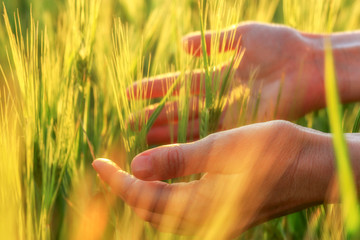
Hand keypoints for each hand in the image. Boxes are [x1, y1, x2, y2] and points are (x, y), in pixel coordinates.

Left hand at [92, 121, 327, 237]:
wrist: (317, 168)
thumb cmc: (278, 152)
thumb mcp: (226, 148)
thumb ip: (181, 160)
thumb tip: (136, 167)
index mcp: (203, 203)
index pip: (144, 197)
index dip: (116, 181)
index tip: (97, 162)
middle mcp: (207, 217)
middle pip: (150, 209)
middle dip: (124, 189)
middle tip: (108, 166)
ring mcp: (218, 216)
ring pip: (165, 211)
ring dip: (142, 192)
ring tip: (127, 171)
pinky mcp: (227, 209)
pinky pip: (182, 207)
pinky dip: (163, 192)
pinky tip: (162, 176)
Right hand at [128, 22, 324, 144]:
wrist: (306, 64)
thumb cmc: (277, 45)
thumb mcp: (240, 36)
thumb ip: (212, 42)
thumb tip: (182, 44)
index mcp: (215, 76)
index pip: (177, 84)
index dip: (154, 89)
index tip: (130, 93)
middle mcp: (216, 99)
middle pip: (179, 110)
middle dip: (154, 116)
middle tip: (128, 125)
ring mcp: (226, 115)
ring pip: (189, 126)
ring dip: (165, 133)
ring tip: (140, 139)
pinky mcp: (237, 128)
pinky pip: (208, 136)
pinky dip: (188, 142)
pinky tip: (168, 148)